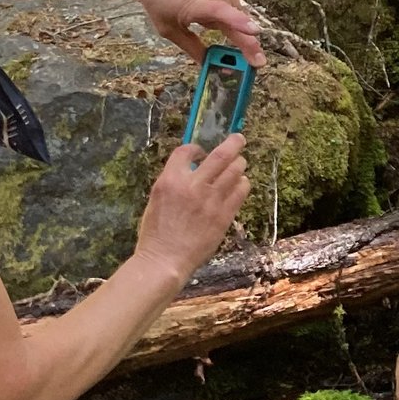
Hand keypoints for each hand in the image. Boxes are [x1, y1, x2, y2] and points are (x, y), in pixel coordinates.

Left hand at [121, 0, 264, 64]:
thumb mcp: (168, 30)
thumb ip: (192, 48)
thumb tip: (209, 65)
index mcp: (194, 4)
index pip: (221, 13)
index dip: (238, 23)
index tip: (255, 33)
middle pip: (236, 21)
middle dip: (242, 39)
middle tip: (257, 61)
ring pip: (235, 12)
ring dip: (227, 22)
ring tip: (201, 19)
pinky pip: (231, 2)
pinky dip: (224, 10)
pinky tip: (205, 8)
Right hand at [132, 134, 249, 286]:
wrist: (165, 260)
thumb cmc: (155, 233)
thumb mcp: (156, 199)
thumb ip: (174, 182)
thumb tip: (192, 169)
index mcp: (170, 181)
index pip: (186, 151)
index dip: (196, 148)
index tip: (201, 151)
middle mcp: (193, 186)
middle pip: (220, 154)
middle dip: (233, 143)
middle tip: (238, 139)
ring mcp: (211, 200)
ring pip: (235, 170)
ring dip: (239, 164)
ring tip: (239, 164)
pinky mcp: (225, 214)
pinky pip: (241, 190)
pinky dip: (242, 184)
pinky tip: (240, 185)